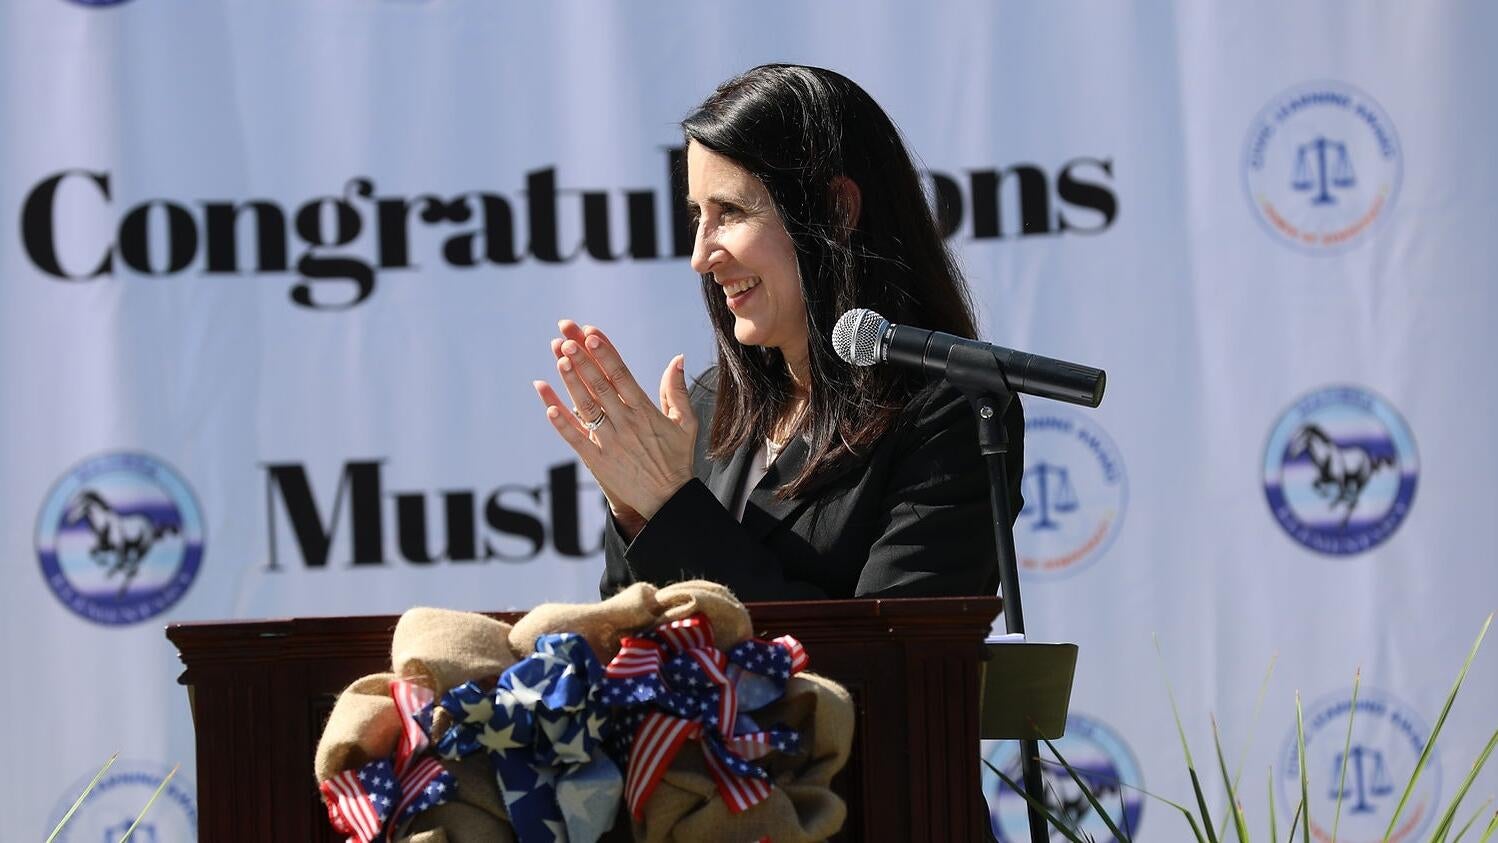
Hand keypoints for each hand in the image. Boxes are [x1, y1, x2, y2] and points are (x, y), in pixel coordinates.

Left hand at [532, 320, 697, 535]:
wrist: (669, 500)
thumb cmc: (677, 459)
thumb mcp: (685, 423)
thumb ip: (677, 390)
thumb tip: (677, 359)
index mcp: (645, 411)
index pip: (621, 375)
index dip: (605, 353)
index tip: (591, 333)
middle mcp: (626, 424)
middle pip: (600, 386)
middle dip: (582, 360)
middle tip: (566, 339)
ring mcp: (610, 442)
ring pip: (586, 407)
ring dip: (571, 383)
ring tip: (558, 358)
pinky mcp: (598, 461)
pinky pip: (575, 438)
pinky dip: (561, 422)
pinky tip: (548, 404)